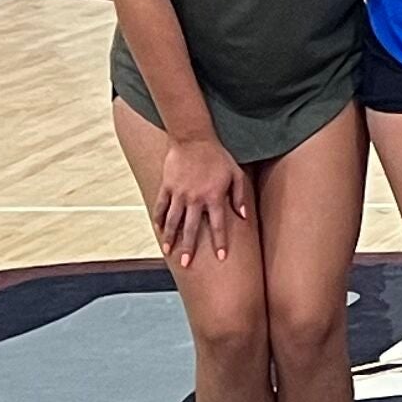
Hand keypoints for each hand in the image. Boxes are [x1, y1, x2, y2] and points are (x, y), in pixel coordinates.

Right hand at [152, 134, 249, 264]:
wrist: (193, 138)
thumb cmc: (218, 156)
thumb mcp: (236, 174)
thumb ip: (239, 196)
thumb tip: (243, 216)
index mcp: (214, 197)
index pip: (218, 226)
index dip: (220, 242)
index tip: (221, 258)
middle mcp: (195, 199)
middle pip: (192, 228)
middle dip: (189, 248)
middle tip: (186, 263)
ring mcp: (178, 193)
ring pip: (172, 220)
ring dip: (170, 237)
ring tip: (168, 251)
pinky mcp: (167, 186)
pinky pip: (160, 206)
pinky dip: (158, 219)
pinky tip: (158, 229)